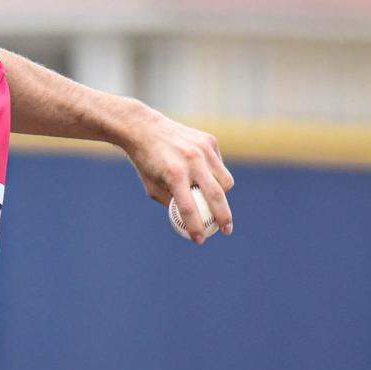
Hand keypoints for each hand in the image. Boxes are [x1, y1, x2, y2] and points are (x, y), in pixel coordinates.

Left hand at [120, 107, 233, 244]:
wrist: (145, 129)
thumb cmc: (147, 163)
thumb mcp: (152, 186)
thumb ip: (171, 202)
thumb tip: (191, 219)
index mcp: (174, 175)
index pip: (189, 208)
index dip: (195, 228)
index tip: (199, 240)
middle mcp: (192, 161)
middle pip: (216, 196)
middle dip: (224, 217)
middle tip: (225, 230)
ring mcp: (203, 150)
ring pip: (225, 181)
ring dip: (222, 195)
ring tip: (214, 201)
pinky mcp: (209, 141)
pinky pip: (219, 165)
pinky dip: (215, 174)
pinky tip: (202, 174)